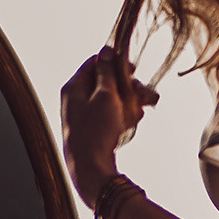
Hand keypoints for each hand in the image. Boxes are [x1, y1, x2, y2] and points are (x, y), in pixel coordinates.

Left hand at [60, 46, 158, 205]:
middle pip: (105, 82)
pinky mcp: (90, 129)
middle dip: (128, 86)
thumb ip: (107, 71)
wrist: (90, 168)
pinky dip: (122, 114)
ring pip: (110, 99)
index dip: (116, 63)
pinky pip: (108, 114)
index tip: (133, 70)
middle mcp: (75, 99)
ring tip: (143, 109)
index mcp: (74, 87)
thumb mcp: (105, 95)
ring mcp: (82, 115)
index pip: (95, 63)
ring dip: (128, 101)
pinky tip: (134, 120)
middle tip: (144, 93)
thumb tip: (106, 50)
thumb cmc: (96, 131)